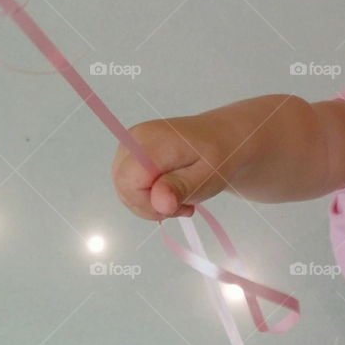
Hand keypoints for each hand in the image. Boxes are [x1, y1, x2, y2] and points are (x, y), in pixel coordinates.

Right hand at [110, 114, 240, 221]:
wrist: (221, 137)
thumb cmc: (218, 157)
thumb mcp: (206, 177)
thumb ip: (181, 188)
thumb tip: (160, 204)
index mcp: (154, 141)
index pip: (128, 182)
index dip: (147, 204)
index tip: (176, 207)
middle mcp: (135, 138)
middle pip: (123, 187)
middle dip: (150, 206)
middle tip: (181, 205)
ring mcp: (130, 143)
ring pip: (124, 188)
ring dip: (150, 203)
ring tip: (180, 198)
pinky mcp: (130, 151)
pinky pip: (128, 183)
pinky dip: (147, 195)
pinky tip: (170, 192)